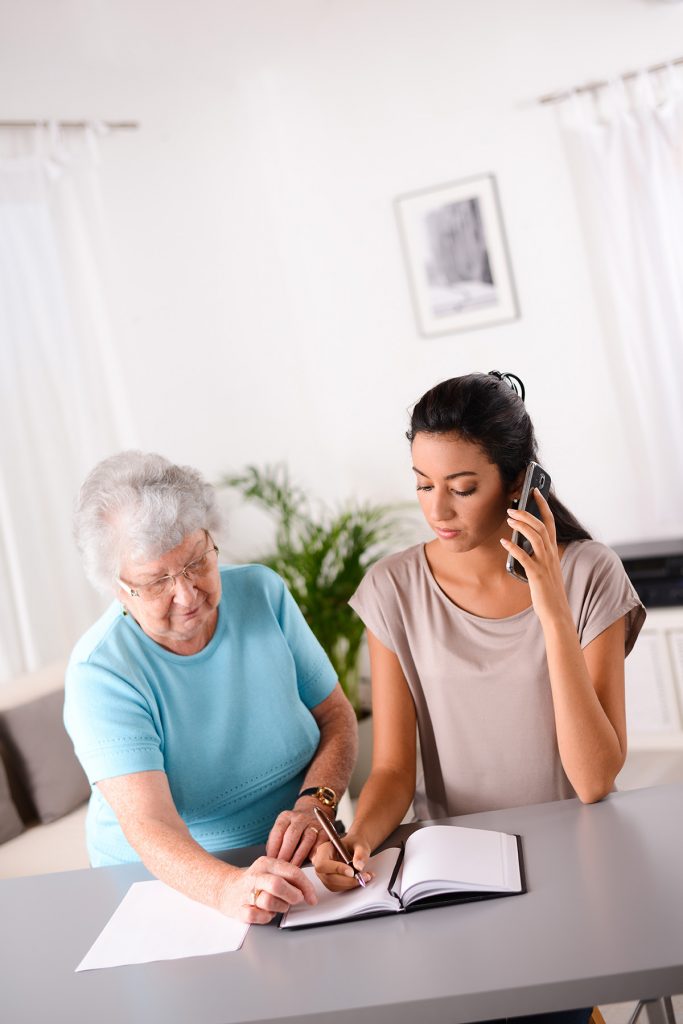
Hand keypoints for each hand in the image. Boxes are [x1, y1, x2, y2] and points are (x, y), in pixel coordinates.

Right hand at [219, 855, 317, 924]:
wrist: (226, 888)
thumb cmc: (255, 882)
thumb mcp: (272, 871)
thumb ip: (289, 877)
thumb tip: (308, 891)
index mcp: (267, 863)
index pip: (292, 872)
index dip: (306, 887)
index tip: (312, 898)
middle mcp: (256, 876)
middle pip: (278, 885)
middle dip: (292, 896)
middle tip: (296, 900)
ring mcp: (246, 892)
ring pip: (269, 902)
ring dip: (279, 907)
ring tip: (278, 905)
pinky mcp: (239, 909)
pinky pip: (257, 916)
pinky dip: (265, 917)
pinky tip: (265, 912)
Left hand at [266, 805, 329, 866]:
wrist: (312, 813)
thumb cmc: (293, 828)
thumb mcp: (282, 829)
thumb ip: (275, 842)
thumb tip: (271, 860)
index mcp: (285, 817)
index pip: (278, 831)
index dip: (274, 848)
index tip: (272, 862)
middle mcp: (299, 818)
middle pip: (292, 835)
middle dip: (286, 853)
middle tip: (282, 867)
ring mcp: (313, 824)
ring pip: (307, 840)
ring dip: (299, 856)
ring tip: (293, 868)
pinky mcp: (325, 832)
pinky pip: (320, 844)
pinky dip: (314, 855)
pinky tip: (309, 864)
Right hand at [311, 833, 372, 891]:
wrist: (355, 847)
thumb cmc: (354, 843)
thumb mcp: (360, 844)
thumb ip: (360, 853)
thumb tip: (359, 866)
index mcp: (324, 850)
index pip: (323, 863)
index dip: (336, 869)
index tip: (351, 871)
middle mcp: (320, 862)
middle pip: (328, 877)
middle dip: (347, 880)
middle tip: (363, 877)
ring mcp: (324, 873)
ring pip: (334, 885)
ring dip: (350, 884)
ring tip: (365, 877)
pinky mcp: (330, 881)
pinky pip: (338, 888)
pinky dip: (351, 885)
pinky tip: (360, 879)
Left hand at [501, 489, 569, 622]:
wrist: (556, 611)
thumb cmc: (548, 590)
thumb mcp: (545, 567)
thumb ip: (537, 553)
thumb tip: (520, 540)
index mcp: (553, 550)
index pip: (550, 522)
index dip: (543, 505)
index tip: (535, 490)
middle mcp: (551, 554)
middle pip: (541, 526)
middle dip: (527, 513)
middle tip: (511, 507)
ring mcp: (545, 564)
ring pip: (535, 537)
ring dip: (522, 525)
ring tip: (509, 518)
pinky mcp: (537, 574)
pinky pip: (525, 557)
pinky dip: (514, 548)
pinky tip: (504, 542)